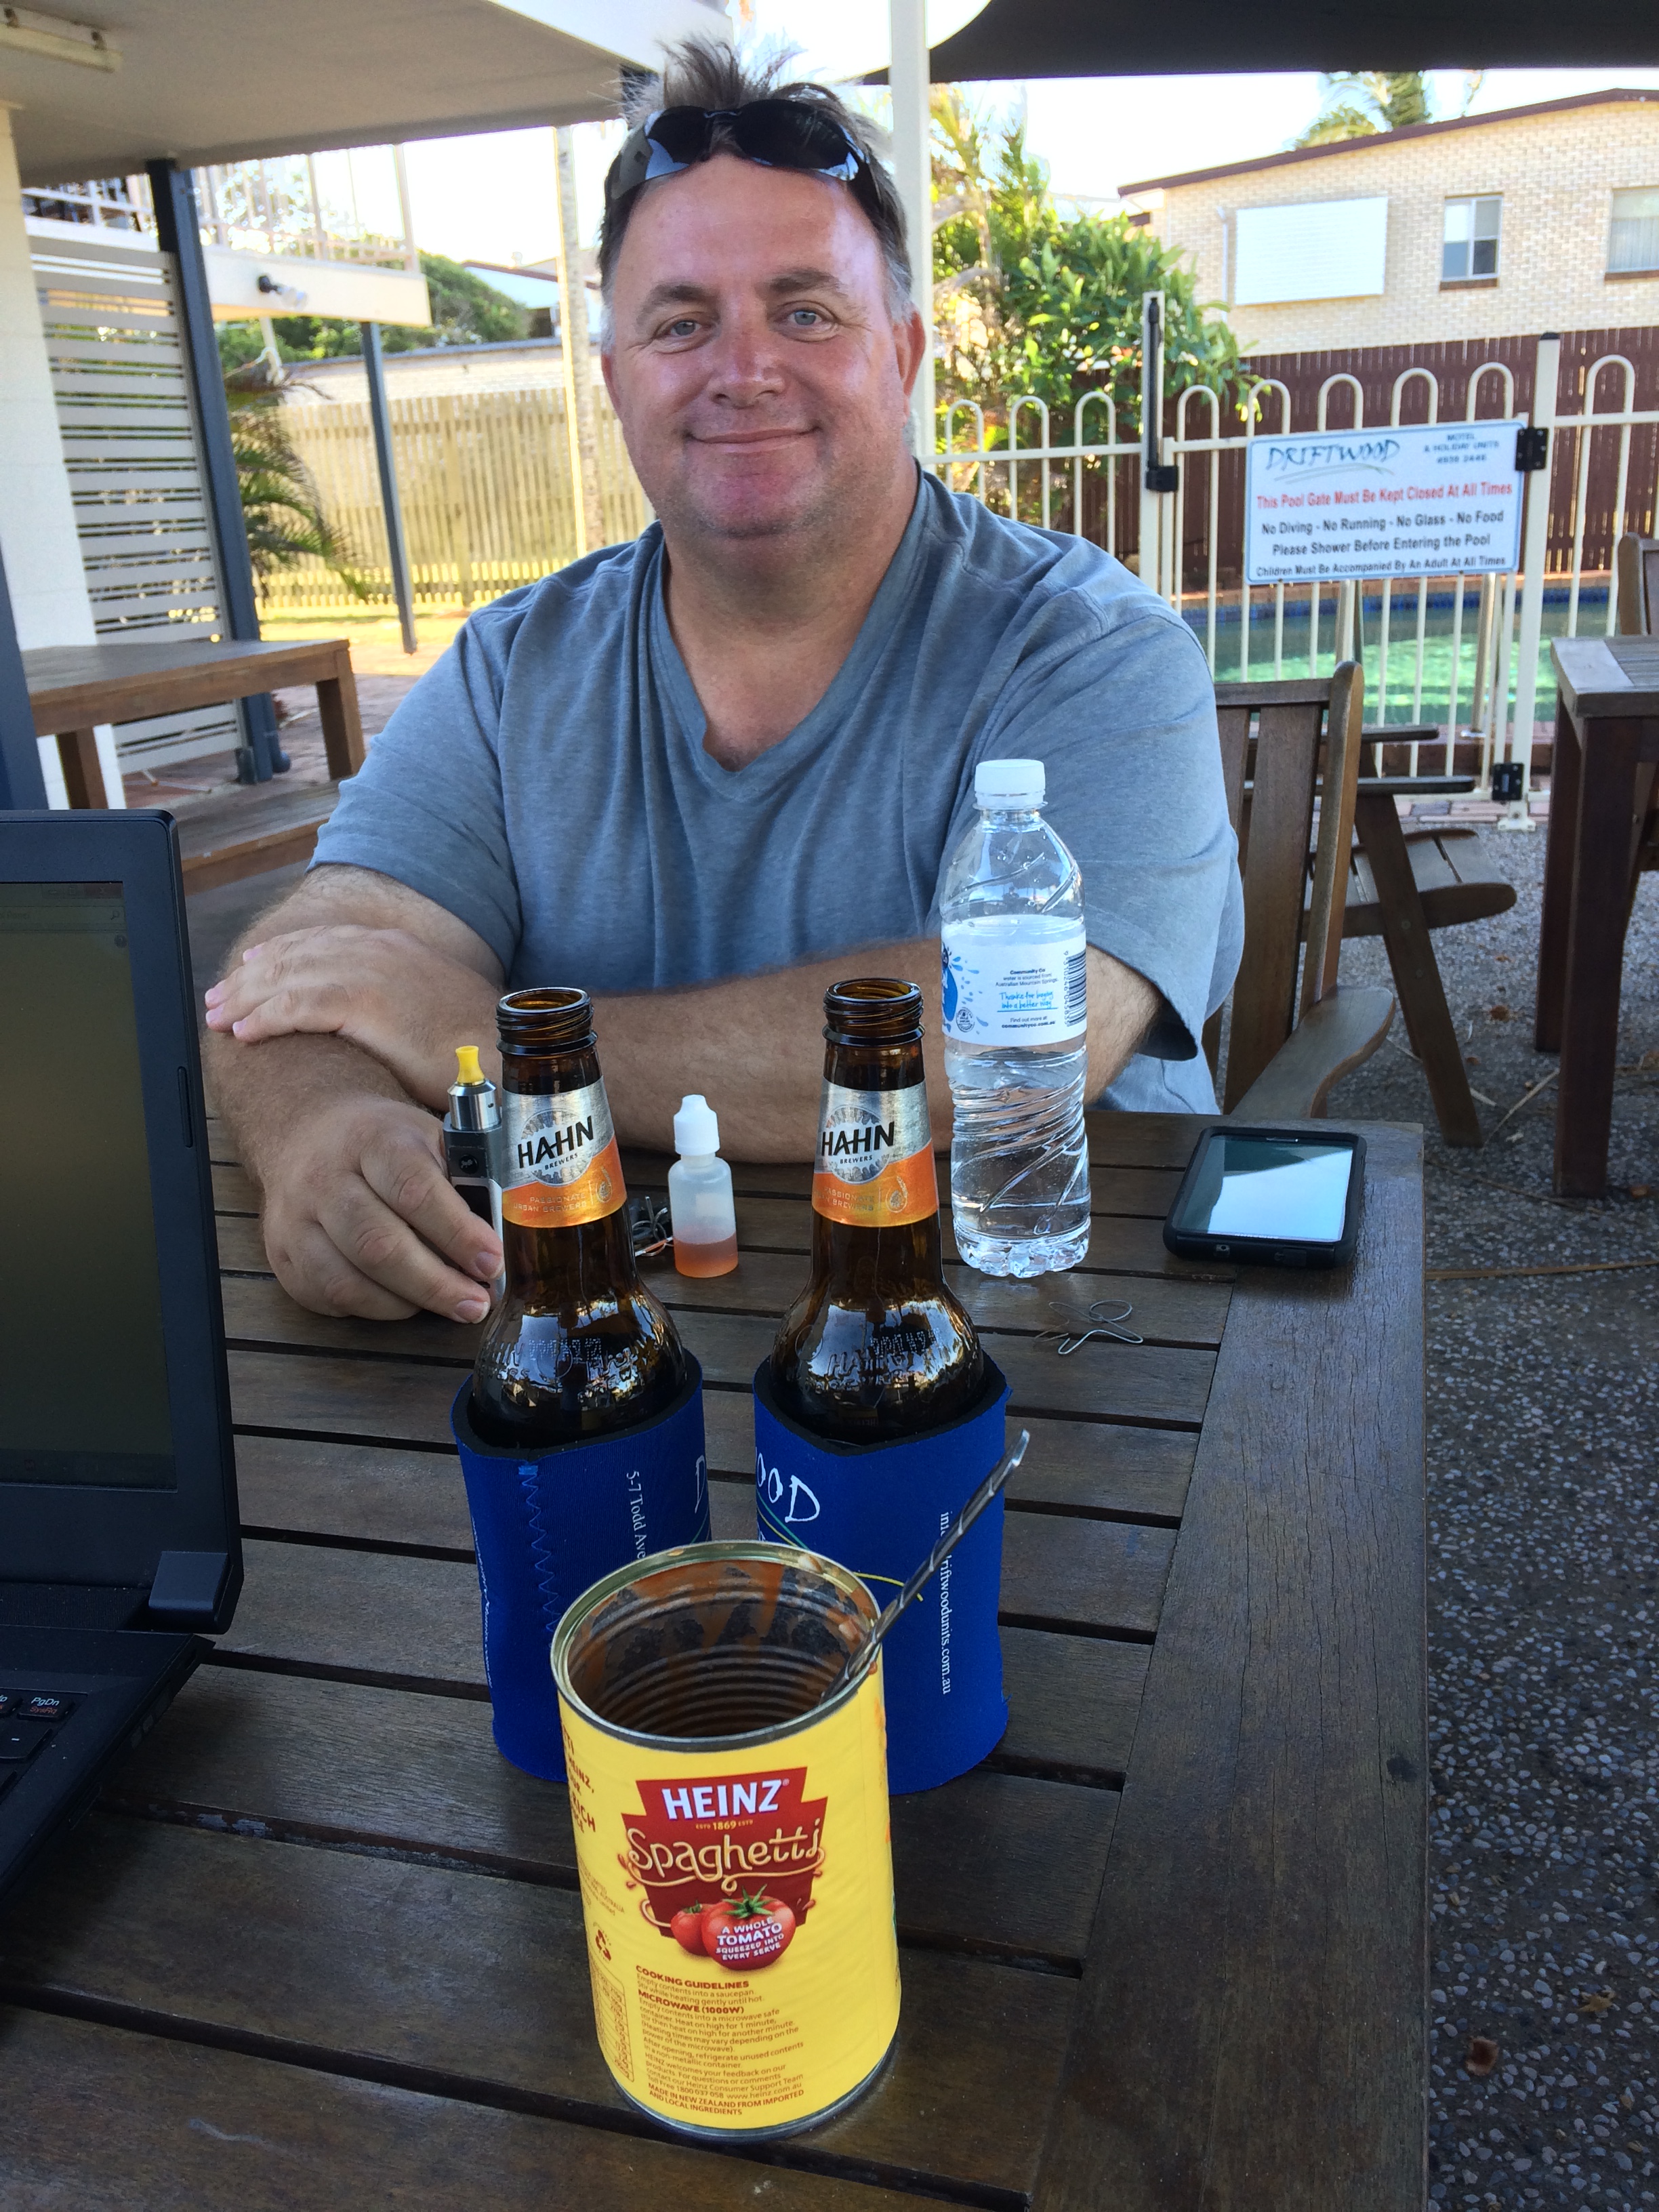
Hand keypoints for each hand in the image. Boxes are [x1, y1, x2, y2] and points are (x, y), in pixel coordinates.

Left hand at [205, 925, 498, 1110]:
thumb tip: (379, 1019)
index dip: (279, 953)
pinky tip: (243, 1033)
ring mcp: (369, 973)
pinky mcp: (363, 1003)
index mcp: (394, 947)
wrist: (505, 1050)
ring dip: (245, 998)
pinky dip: (265, 1018)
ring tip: (217, 1017)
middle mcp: (377, 950)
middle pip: (295, 955)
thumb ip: (399, 1001)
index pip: (322, 940)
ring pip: (287, 978)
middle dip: (249, 976)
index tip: (250, 966)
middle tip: (218, 996)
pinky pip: (298, 1007)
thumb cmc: (475, 1044)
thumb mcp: (433, 1006)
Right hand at [258, 1093, 501, 1323]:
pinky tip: (404, 1302)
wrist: (306, 1130)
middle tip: (476, 1303)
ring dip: (407, 1303)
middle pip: (378, 1244)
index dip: (457, 1233)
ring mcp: (296, 1218)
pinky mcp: (282, 1253)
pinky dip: (373, 1308)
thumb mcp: (427, 1136)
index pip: (415, 1190)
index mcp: (373, 1139)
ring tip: (448, 1306)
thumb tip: (502, 1233)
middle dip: (435, 1283)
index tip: (492, 1263)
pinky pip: (328, 1296)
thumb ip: (463, 1177)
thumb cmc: (383, 1142)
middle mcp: (325, 1178)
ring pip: (348, 1280)